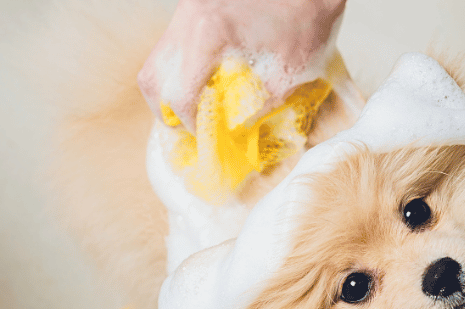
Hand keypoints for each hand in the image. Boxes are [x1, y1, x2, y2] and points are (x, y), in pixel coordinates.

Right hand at [138, 0, 346, 132]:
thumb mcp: (289, 72)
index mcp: (209, 35)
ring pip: (157, 60)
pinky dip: (181, 67)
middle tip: (190, 126)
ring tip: (196, 105)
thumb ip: (260, 105)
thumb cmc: (308, 21)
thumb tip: (238, 128)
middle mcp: (189, 19)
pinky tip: (206, 78)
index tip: (205, 136)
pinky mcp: (194, 5)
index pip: (180, 95)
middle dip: (167, 110)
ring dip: (171, 88)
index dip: (191, 124)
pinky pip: (173, 44)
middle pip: (153, 78)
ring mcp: (187, 9)